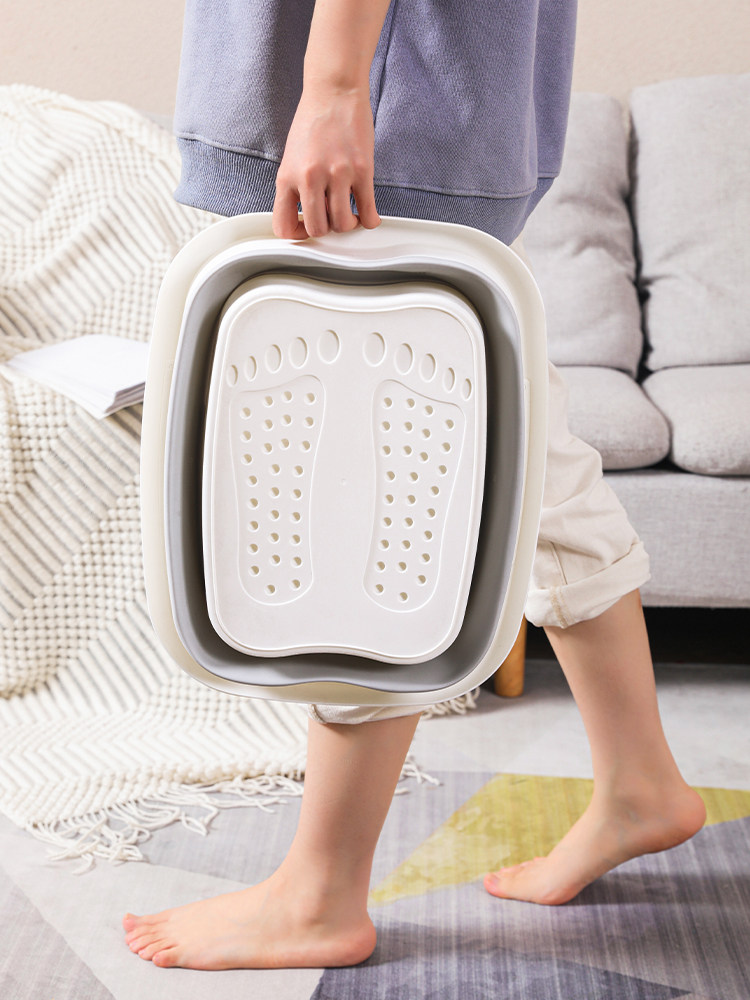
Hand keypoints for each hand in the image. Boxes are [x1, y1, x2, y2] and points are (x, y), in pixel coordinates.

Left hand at [272, 85, 380, 239]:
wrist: (334, 91)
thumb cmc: (314, 121)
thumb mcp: (292, 157)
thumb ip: (296, 187)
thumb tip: (306, 215)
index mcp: (287, 177)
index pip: (284, 225)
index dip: (296, 234)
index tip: (306, 229)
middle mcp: (310, 178)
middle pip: (318, 229)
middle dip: (327, 229)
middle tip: (332, 218)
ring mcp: (337, 174)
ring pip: (343, 223)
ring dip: (348, 223)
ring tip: (350, 212)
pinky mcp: (362, 170)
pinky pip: (368, 210)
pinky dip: (370, 219)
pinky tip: (368, 215)